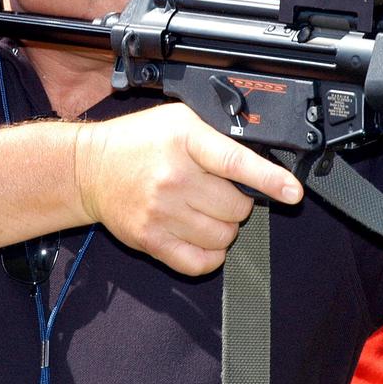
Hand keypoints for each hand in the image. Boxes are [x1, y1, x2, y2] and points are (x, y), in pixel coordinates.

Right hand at [73, 102, 302, 274]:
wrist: (90, 168)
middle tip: (219, 192)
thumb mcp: (180, 120)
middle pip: (235, 207)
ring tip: (205, 212)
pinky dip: (210, 255)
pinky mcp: (150, 240)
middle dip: (237, 203)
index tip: (293, 192)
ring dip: (224, 228)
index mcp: (184, 140)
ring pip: (222, 237)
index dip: (269, 179)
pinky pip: (199, 263)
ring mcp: (161, 212)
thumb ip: (217, 137)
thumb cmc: (138, 141)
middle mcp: (173, 178)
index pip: (235, 161)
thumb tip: (262, 157)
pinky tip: (201, 237)